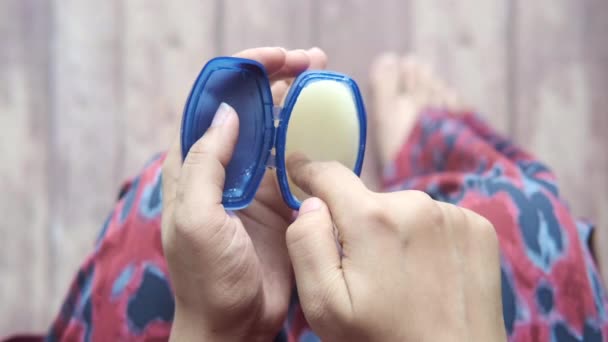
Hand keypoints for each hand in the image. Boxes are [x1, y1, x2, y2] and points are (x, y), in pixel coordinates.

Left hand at [161, 47, 326, 340]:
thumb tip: (228, 113)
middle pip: (251, 111)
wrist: (236, 325)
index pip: (214, 105)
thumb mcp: (196, 220)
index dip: (242, 75)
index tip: (273, 60)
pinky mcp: (282, 202)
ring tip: (324, 78)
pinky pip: (300, 161)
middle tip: (309, 61)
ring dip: (298, 102)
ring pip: (277, 131)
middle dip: (276, 80)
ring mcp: (256, 184)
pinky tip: (331, 124)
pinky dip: (314, 139)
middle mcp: (226, 169)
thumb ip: (207, 165)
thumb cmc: (207, 279)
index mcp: (195, 167)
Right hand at [285, 156, 506, 340]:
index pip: (329, 174)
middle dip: (356, 225)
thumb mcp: (325, 306)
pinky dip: (425, 240)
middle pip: (368, 200)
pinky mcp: (479, 228)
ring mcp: (454, 214)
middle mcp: (417, 204)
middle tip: (363, 273)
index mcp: (373, 219)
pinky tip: (429, 276)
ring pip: (403, 211)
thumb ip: (307, 244)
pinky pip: (436, 220)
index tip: (297, 169)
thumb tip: (311, 203)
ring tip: (400, 281)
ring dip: (393, 234)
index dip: (307, 171)